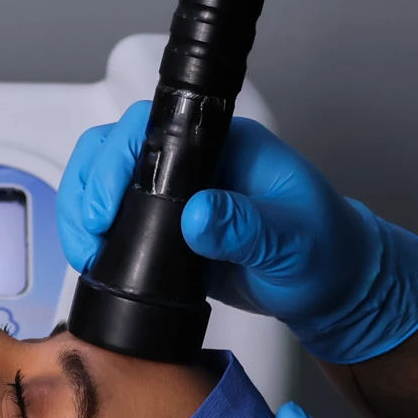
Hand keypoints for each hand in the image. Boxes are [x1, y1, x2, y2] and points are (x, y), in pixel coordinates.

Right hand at [58, 102, 417, 363]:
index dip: (118, 158)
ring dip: (85, 210)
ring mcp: (177, 193)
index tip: (108, 205)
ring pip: (108, 181)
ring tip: (88, 250)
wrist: (332, 289)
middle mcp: (196, 162)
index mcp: (226, 145)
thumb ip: (248, 228)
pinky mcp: (167, 227)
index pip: (154, 127)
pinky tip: (96, 259)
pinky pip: (118, 219)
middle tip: (91, 232)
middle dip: (89, 186)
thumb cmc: (327, 254)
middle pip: (116, 148)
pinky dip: (96, 236)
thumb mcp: (293, 242)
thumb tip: (198, 216)